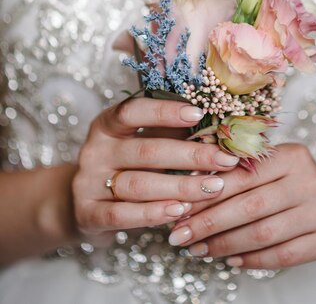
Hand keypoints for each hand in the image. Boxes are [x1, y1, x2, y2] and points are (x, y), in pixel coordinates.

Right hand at [71, 97, 238, 238]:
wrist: (80, 201)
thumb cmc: (124, 165)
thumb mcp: (138, 141)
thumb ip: (167, 133)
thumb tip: (214, 127)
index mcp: (107, 124)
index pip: (133, 111)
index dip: (165, 111)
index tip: (199, 113)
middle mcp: (95, 150)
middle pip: (146, 151)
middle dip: (191, 155)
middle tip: (225, 160)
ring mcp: (88, 182)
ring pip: (138, 184)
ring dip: (180, 187)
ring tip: (212, 188)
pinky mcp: (87, 213)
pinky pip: (122, 214)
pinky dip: (153, 213)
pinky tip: (180, 211)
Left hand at [168, 143, 315, 268]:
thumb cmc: (290, 181)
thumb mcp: (269, 166)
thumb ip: (237, 171)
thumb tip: (190, 182)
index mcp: (292, 155)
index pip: (244, 175)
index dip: (209, 193)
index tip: (180, 207)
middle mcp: (311, 180)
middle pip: (251, 206)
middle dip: (210, 223)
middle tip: (179, 235)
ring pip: (265, 233)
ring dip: (225, 244)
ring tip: (198, 249)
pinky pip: (284, 255)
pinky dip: (253, 260)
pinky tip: (230, 260)